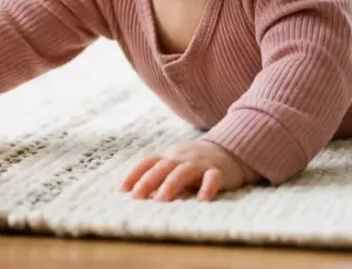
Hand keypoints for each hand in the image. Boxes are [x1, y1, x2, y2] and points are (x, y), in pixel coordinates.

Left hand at [121, 140, 256, 201]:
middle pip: (162, 167)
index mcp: (169, 157)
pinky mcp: (219, 171)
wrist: (230, 151)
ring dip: (171, 185)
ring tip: (161, 200)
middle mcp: (182, 158)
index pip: (147, 162)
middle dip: (148, 182)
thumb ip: (157, 174)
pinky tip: (202, 200)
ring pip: (183, 171)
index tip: (122, 190)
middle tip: (137, 198)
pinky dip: (207, 187)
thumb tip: (132, 193)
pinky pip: (213, 178)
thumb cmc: (194, 162)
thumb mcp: (174, 163)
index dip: (134, 174)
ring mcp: (200, 164)